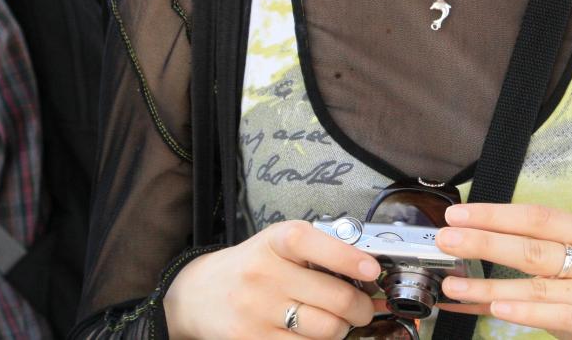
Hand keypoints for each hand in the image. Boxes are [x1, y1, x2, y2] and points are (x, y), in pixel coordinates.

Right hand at [162, 220, 379, 339]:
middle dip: (362, 307)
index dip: (350, 259)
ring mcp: (258, 312)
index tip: (373, 271)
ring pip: (326, 330)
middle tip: (364, 308)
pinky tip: (311, 334)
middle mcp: (265, 274)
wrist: (198, 294)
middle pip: (336, 298)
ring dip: (342, 329)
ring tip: (337, 322)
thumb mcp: (278, 245)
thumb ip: (318, 251)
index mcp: (276, 242)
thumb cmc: (251, 266)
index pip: (316, 244)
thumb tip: (368, 273)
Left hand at [433, 203, 571, 339]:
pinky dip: (523, 310)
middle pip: (533, 246)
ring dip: (489, 283)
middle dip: (484, 241)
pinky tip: (495, 307)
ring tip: (453, 284)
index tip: (458, 214)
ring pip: (537, 284)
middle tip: (446, 240)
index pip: (537, 217)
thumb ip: (528, 269)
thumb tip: (466, 266)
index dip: (495, 213)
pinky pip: (556, 315)